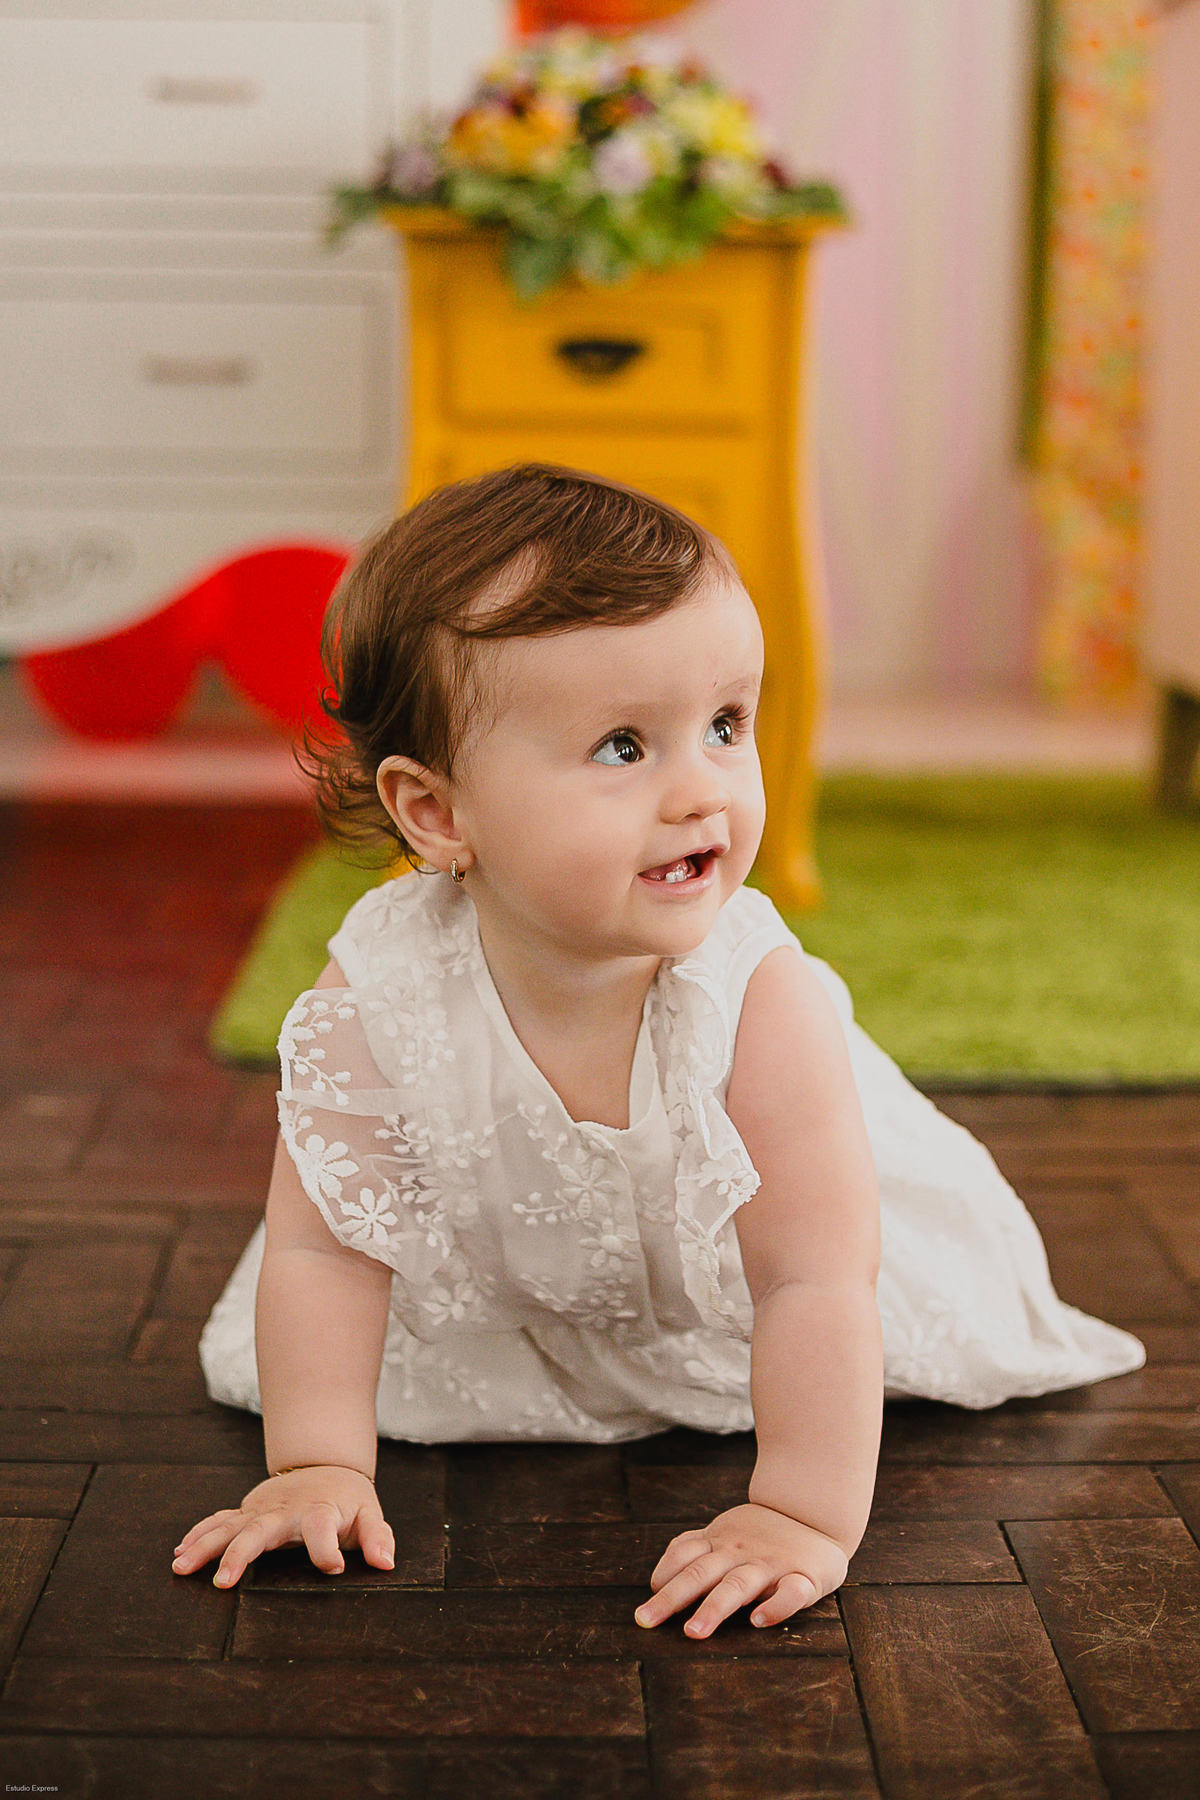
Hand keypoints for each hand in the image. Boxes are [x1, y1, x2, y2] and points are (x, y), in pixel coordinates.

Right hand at [171, 1465, 394, 1588]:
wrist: (326, 1466)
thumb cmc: (348, 1500)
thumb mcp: (370, 1515)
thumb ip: (378, 1538)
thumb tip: (386, 1563)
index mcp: (320, 1511)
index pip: (322, 1528)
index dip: (328, 1549)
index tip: (334, 1568)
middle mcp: (286, 1510)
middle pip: (261, 1530)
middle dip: (241, 1554)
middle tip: (223, 1581)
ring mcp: (262, 1509)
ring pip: (230, 1526)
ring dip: (205, 1545)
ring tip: (182, 1565)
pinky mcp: (247, 1511)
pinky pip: (219, 1520)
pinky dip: (199, 1533)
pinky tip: (180, 1551)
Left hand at [634, 1502, 848, 1637]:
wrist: (815, 1512)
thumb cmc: (762, 1532)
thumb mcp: (725, 1532)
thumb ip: (695, 1549)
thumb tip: (657, 1579)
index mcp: (720, 1541)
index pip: (684, 1555)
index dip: (664, 1576)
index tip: (645, 1605)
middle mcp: (740, 1552)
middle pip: (701, 1572)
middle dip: (672, 1597)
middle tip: (646, 1621)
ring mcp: (771, 1563)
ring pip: (738, 1585)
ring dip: (714, 1607)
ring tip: (694, 1632)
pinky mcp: (804, 1577)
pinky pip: (791, 1593)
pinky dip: (775, 1606)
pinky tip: (759, 1622)